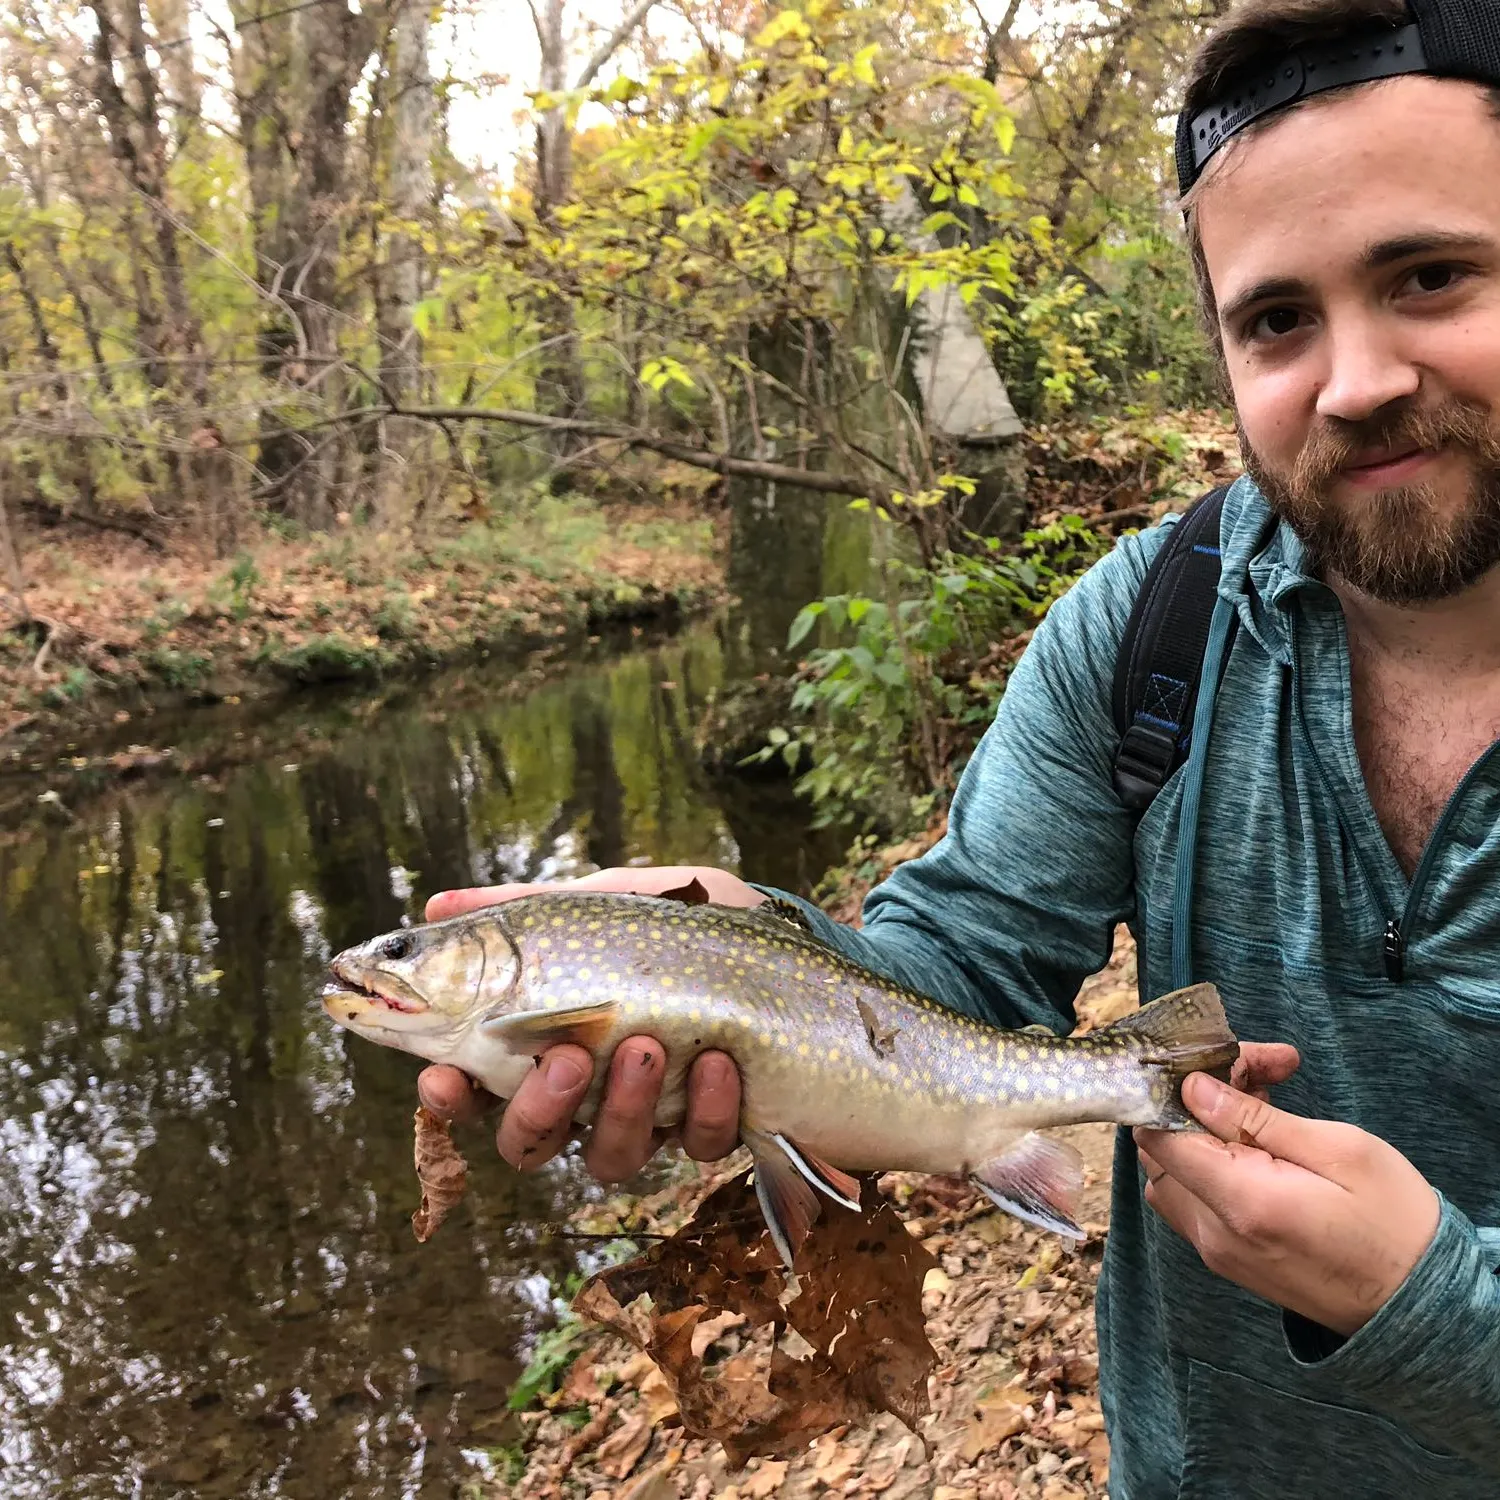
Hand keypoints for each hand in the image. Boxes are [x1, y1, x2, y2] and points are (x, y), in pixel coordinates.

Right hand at [417, 867, 754, 1181]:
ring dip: (621, 1107)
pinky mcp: (714, 1130)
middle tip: (566, 1056)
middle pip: (530, 1143)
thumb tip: (436, 903)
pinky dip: (706, 1106)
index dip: (450, 1096)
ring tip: (644, 1047)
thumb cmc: (684, 925)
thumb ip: (528, 908)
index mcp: (550, 1042)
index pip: (478, 1088)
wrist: (788, 943)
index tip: (444, 1077)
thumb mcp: (608, 901)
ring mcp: (652, 1119)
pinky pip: (698, 1144)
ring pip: (608, 1156)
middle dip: (537, 1110)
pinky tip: (718, 1061)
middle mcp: (591, 1094)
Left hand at [1135, 1052, 1438, 1336]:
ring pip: (1170, 1174)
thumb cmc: (1395, 1221)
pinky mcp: (1228, 1259)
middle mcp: (1214, 1233)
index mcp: (1241, 1202)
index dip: (1181, 1090)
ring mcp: (1217, 1251)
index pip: (1160, 1134)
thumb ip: (1256, 1119)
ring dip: (1199, 1133)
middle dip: (1193, 1103)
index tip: (1224, 1065)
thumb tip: (1193, 1089)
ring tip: (1262, 1107)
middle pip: (1159, 1150)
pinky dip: (1207, 1165)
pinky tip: (1255, 1145)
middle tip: (1256, 1078)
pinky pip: (1191, 1200)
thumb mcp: (1339, 1151)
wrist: (1423, 1305)